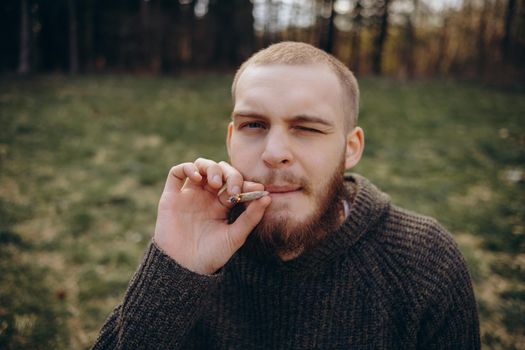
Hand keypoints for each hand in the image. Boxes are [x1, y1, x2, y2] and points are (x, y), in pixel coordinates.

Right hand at [153, 158, 270, 274]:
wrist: (185, 269)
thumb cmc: (211, 256)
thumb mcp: (235, 237)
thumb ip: (251, 218)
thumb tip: (268, 197)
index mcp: (222, 205)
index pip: (235, 183)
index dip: (246, 182)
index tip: (257, 188)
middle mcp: (206, 196)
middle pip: (220, 170)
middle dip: (230, 174)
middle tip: (234, 188)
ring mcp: (189, 195)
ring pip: (200, 166)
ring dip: (211, 167)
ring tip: (215, 182)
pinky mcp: (171, 196)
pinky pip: (177, 172)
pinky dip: (187, 168)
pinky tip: (197, 178)